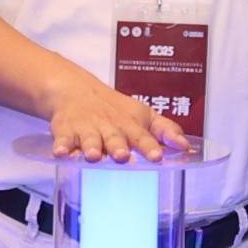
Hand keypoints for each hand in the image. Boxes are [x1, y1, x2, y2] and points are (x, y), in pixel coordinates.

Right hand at [43, 69, 188, 164]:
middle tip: (121, 156)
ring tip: (93, 156)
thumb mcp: (143, 115)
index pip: (143, 136)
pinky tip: (61, 153)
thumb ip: (165, 130)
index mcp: (130, 124)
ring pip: (90, 138)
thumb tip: (186, 146)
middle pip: (114, 137)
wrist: (75, 90)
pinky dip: (61, 146)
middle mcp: (109, 126)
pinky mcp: (66, 130)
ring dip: (91, 146)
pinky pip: (62, 139)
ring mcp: (87, 128)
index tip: (157, 156)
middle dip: (117, 146)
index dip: (150, 146)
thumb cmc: (114, 109)